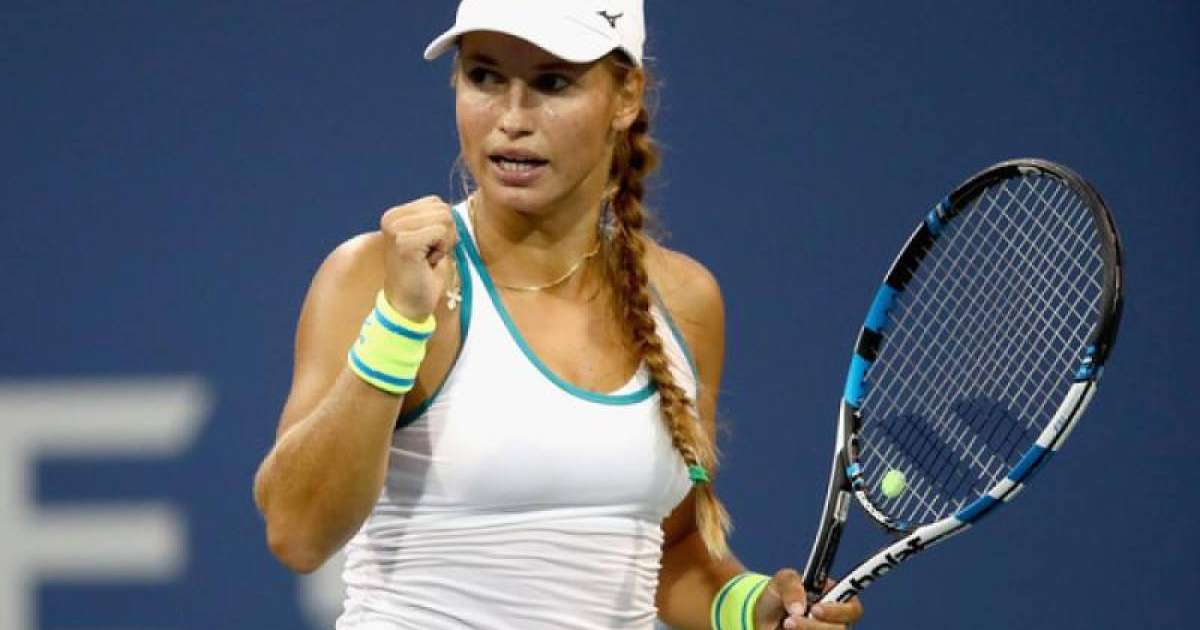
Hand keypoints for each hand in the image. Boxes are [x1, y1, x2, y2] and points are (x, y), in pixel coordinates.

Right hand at [378, 196, 457, 320]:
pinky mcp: (404, 242)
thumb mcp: (429, 240)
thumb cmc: (422, 275)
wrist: (408, 306)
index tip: (427, 248)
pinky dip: (441, 250)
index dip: (442, 228)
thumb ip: (436, 220)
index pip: (437, 203)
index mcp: (395, 214)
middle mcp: (392, 218)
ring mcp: (396, 229)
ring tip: (427, 259)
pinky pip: (441, 232)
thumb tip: (453, 209)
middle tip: (428, 256)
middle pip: (442, 209)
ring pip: (444, 219)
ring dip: (444, 243)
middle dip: (445, 234)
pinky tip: (427, 263)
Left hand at [754, 569, 863, 629]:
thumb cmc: (780, 596)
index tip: (815, 610)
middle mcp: (837, 622)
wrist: (765, 618)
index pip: (853, 609)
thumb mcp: (781, 581)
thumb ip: (790, 585)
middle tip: (789, 620)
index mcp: (837, 600)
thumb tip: (799, 609)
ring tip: (784, 625)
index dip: (838, 611)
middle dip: (813, 626)